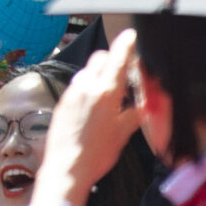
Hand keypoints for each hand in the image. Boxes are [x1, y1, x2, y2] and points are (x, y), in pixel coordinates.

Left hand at [37, 29, 142, 205]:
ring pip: (85, 72)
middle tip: (123, 72)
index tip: (131, 35)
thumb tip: (146, 104)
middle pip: (99, 58)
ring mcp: (70, 96)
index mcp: (105, 93)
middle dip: (111, 60)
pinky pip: (75, 87)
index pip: (117, 58)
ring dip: (97, 75)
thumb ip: (135, 113)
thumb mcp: (123, 133)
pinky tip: (93, 106)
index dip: (126, 44)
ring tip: (108, 93)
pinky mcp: (60, 105)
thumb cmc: (96, 155)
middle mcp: (85, 89)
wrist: (65, 170)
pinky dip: (86, 88)